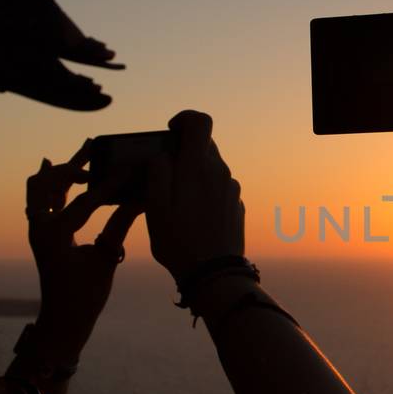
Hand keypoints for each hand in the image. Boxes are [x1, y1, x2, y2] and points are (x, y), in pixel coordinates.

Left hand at [25, 140, 140, 360]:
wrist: (63, 320)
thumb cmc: (84, 296)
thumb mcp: (105, 260)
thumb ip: (120, 226)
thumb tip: (142, 199)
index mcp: (54, 234)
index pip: (85, 200)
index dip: (110, 184)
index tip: (130, 168)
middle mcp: (40, 227)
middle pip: (50, 182)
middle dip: (74, 165)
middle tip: (95, 147)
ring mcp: (38, 230)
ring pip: (41, 188)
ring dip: (61, 172)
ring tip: (83, 154)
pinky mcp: (42, 234)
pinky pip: (43, 200)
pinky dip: (54, 185)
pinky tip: (62, 171)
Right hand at [144, 110, 244, 277]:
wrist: (214, 273)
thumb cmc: (179, 241)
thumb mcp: (155, 206)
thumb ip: (157, 171)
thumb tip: (162, 154)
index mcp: (197, 167)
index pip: (200, 121)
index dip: (184, 119)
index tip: (170, 132)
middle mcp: (220, 173)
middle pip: (204, 146)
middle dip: (183, 153)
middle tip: (164, 176)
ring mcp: (231, 189)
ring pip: (210, 168)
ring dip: (193, 175)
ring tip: (176, 203)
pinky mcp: (237, 205)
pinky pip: (218, 188)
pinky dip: (204, 192)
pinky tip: (192, 217)